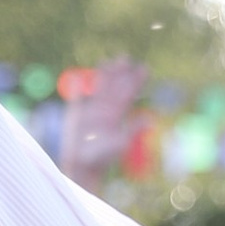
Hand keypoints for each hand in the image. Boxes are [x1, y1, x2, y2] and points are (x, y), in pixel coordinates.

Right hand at [56, 57, 146, 191]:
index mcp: (116, 117)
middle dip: (119, 74)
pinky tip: (76, 79)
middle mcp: (105, 113)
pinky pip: (76, 100)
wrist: (82, 168)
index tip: (142, 68)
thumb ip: (131, 129)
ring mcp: (90, 114)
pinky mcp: (75, 117)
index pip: (126, 95)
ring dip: (102, 77)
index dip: (134, 82)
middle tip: (125, 57)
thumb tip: (149, 119)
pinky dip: (76, 90)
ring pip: (97, 90)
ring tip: (106, 61)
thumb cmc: (101, 159)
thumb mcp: (119, 143)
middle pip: (113, 89)